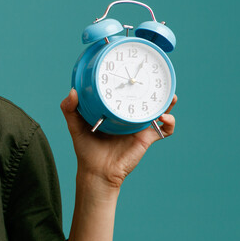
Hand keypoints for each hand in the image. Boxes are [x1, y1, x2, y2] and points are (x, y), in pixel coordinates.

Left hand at [60, 88, 176, 191]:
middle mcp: (128, 116)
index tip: (134, 68)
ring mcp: (140, 127)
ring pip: (159, 110)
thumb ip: (69, 109)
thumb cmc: (86, 150)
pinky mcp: (147, 138)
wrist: (97, 172)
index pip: (124, 92)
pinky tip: (163, 117)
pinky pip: (165, 129)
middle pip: (145, 98)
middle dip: (155, 88)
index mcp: (114, 111)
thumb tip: (72, 91)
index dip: (130, 82)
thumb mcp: (75, 126)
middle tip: (158, 79)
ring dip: (167, 102)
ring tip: (170, 96)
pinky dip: (170, 123)